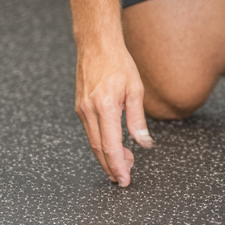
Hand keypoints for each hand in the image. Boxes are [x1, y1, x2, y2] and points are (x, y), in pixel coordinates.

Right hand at [75, 42, 152, 186]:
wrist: (97, 45)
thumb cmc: (119, 63)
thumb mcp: (135, 89)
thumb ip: (137, 119)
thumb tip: (144, 143)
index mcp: (105, 107)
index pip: (110, 146)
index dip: (117, 166)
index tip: (125, 179)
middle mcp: (89, 111)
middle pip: (99, 149)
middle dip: (111, 167)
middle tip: (124, 178)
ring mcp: (82, 110)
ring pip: (93, 142)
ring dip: (106, 157)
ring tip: (122, 164)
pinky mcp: (80, 107)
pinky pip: (90, 131)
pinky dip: (100, 143)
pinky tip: (112, 145)